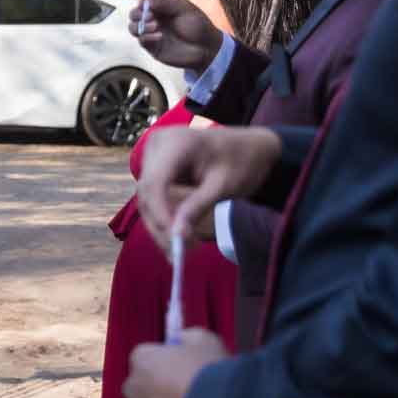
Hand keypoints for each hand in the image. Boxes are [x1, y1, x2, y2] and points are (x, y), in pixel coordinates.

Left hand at [121, 327, 223, 397]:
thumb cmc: (210, 369)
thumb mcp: (203, 339)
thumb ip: (186, 338)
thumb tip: (179, 340)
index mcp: (140, 359)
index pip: (146, 359)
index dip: (165, 365)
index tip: (183, 372)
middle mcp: (131, 386)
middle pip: (142, 388)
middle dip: (158, 392)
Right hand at [129, 0, 221, 70]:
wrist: (206, 49)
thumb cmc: (198, 26)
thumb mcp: (185, 9)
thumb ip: (166, 3)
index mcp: (163, 7)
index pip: (145, 1)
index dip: (143, 2)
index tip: (148, 5)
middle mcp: (155, 19)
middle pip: (135, 13)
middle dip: (138, 14)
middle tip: (150, 16)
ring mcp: (153, 33)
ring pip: (133, 27)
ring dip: (139, 25)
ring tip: (154, 26)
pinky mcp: (153, 47)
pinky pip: (141, 40)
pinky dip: (146, 37)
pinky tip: (159, 36)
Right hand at [137, 124, 281, 242]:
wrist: (251, 147)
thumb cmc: (243, 162)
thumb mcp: (223, 185)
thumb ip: (197, 207)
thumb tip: (176, 237)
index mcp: (176, 142)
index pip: (156, 182)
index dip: (161, 214)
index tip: (175, 241)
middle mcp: (158, 145)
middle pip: (147, 193)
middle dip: (160, 225)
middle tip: (178, 255)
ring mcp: (154, 156)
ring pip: (146, 199)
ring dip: (159, 226)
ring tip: (180, 252)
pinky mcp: (156, 168)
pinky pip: (153, 197)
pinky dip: (163, 218)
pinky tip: (176, 237)